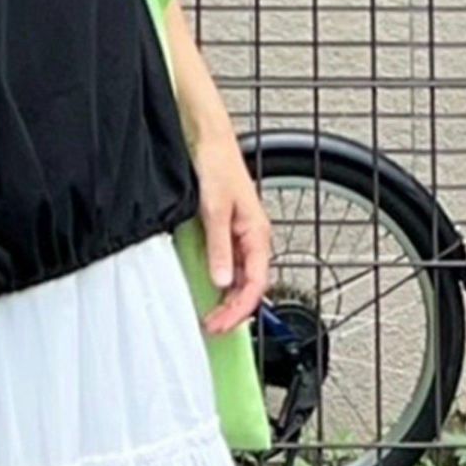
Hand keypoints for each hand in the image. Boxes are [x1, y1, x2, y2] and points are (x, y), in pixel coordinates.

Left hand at [190, 133, 271, 336]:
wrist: (207, 138)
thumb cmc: (217, 164)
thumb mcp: (214, 209)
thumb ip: (219, 247)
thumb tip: (222, 281)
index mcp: (257, 234)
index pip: (256, 285)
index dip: (240, 309)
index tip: (222, 325)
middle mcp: (251, 238)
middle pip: (249, 286)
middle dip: (233, 311)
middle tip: (211, 327)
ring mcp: (238, 234)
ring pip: (239, 277)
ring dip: (227, 299)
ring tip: (210, 316)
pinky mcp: (224, 229)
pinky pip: (227, 263)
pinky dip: (219, 280)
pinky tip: (208, 289)